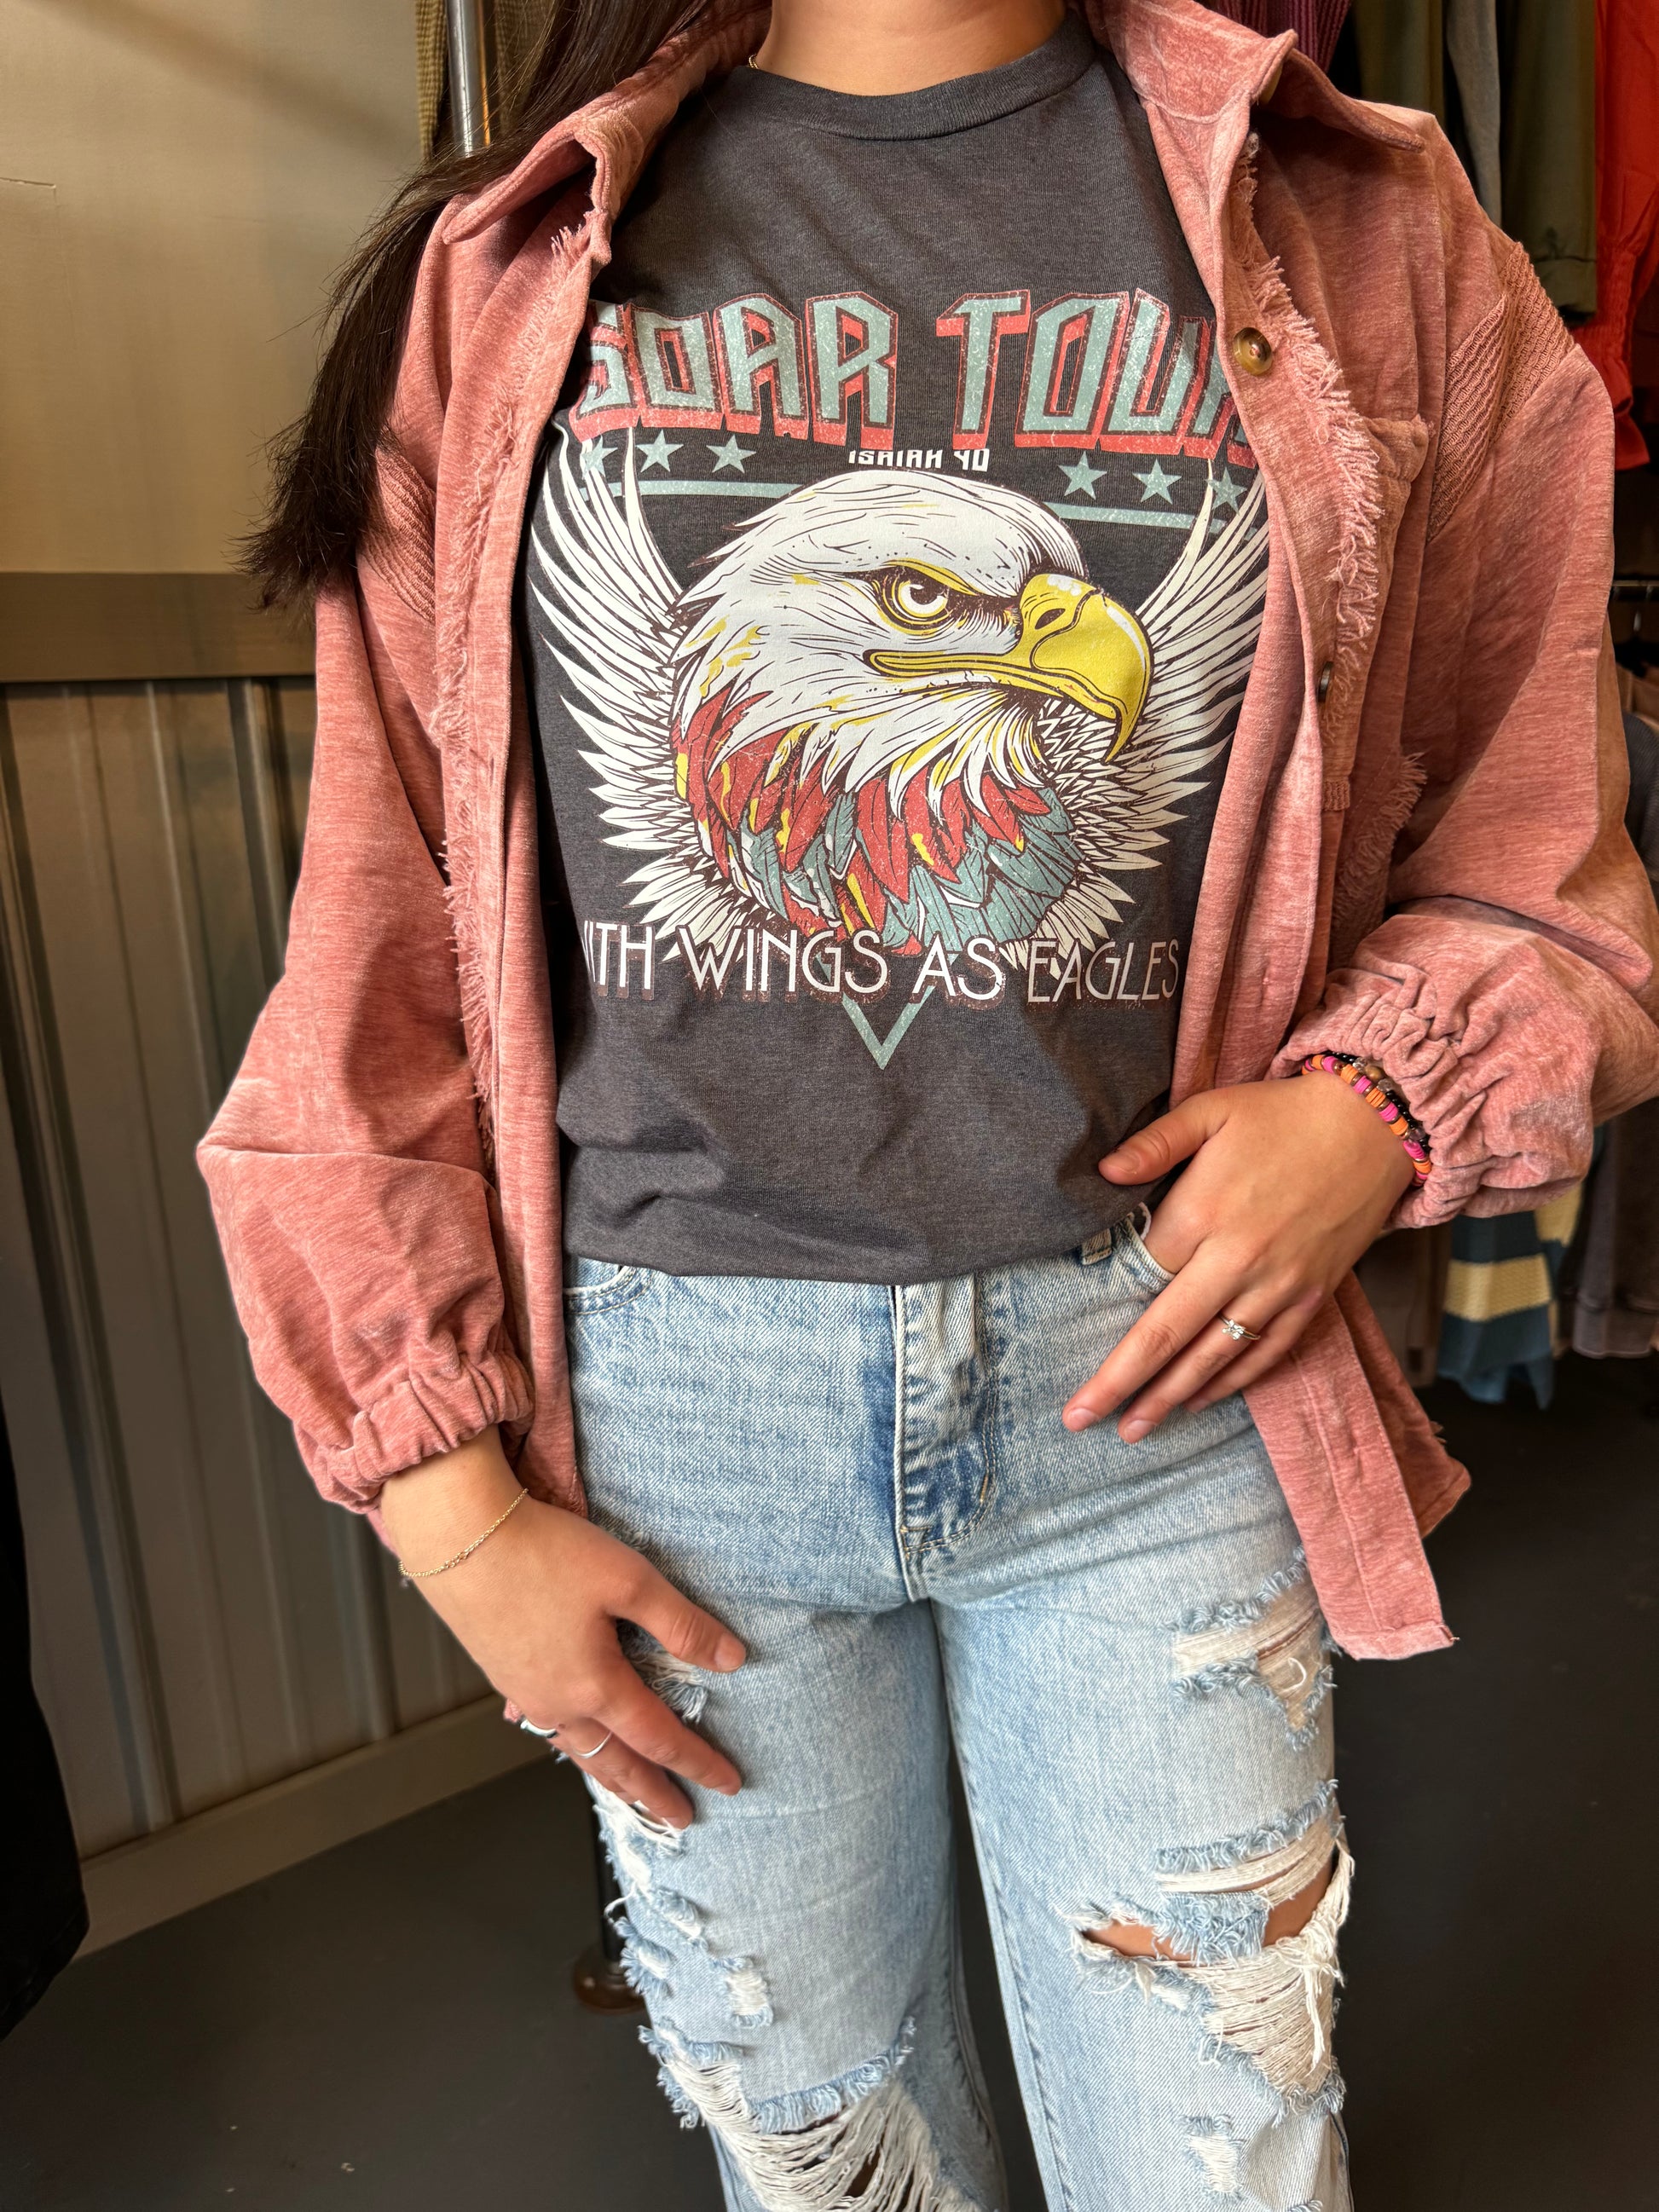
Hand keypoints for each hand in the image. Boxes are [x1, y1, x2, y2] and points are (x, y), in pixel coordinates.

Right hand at [379, 1429, 744, 1827]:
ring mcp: (526, 1693)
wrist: (458, 1536)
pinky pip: (550, 1730)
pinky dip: (577, 1749)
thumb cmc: (542, 1552)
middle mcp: (558, 1702)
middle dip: (652, 1794)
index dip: (698, 1762)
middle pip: (616, 1763)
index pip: (659, 1738)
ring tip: (632, 1793)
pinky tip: (576, 1738)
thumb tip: (732, 1659)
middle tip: (680, 1818)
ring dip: (612, 1778)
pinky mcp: (504, 1675)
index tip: (728, 1782)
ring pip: (579, 1752)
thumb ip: (681, 1624)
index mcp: (594, 1684)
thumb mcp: (628, 1579)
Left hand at [1063, 1071, 1415, 1440]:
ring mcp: (1280, 1285)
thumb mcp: (1210, 1111)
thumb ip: (1154, 1143)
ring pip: (1215, 1355)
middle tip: (1080, 1419)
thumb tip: (1103, 1172)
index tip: (1071, 1339)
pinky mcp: (1312, 1297)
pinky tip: (1199, 1401)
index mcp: (1204, 1213)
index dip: (1105, 1312)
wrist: (1377, 1125)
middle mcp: (1239, 1259)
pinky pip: (1266, 1352)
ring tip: (1133, 1429)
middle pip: (1169, 1333)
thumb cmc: (1281, 1115)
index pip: (1140, 1277)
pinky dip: (1232, 1382)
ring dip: (1171, 1397)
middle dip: (1122, 1382)